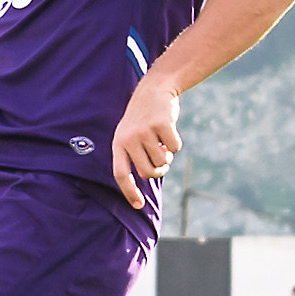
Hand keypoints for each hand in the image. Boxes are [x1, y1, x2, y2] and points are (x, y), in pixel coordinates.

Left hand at [111, 74, 184, 190]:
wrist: (154, 90)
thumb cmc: (143, 119)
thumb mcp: (132, 136)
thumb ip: (135, 156)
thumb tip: (145, 175)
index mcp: (118, 143)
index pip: (121, 174)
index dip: (129, 191)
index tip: (139, 205)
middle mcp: (129, 138)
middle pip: (148, 171)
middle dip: (159, 170)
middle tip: (162, 160)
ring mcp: (145, 131)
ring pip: (163, 161)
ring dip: (168, 155)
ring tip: (162, 141)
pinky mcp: (162, 124)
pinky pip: (175, 148)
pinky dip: (176, 143)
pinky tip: (169, 130)